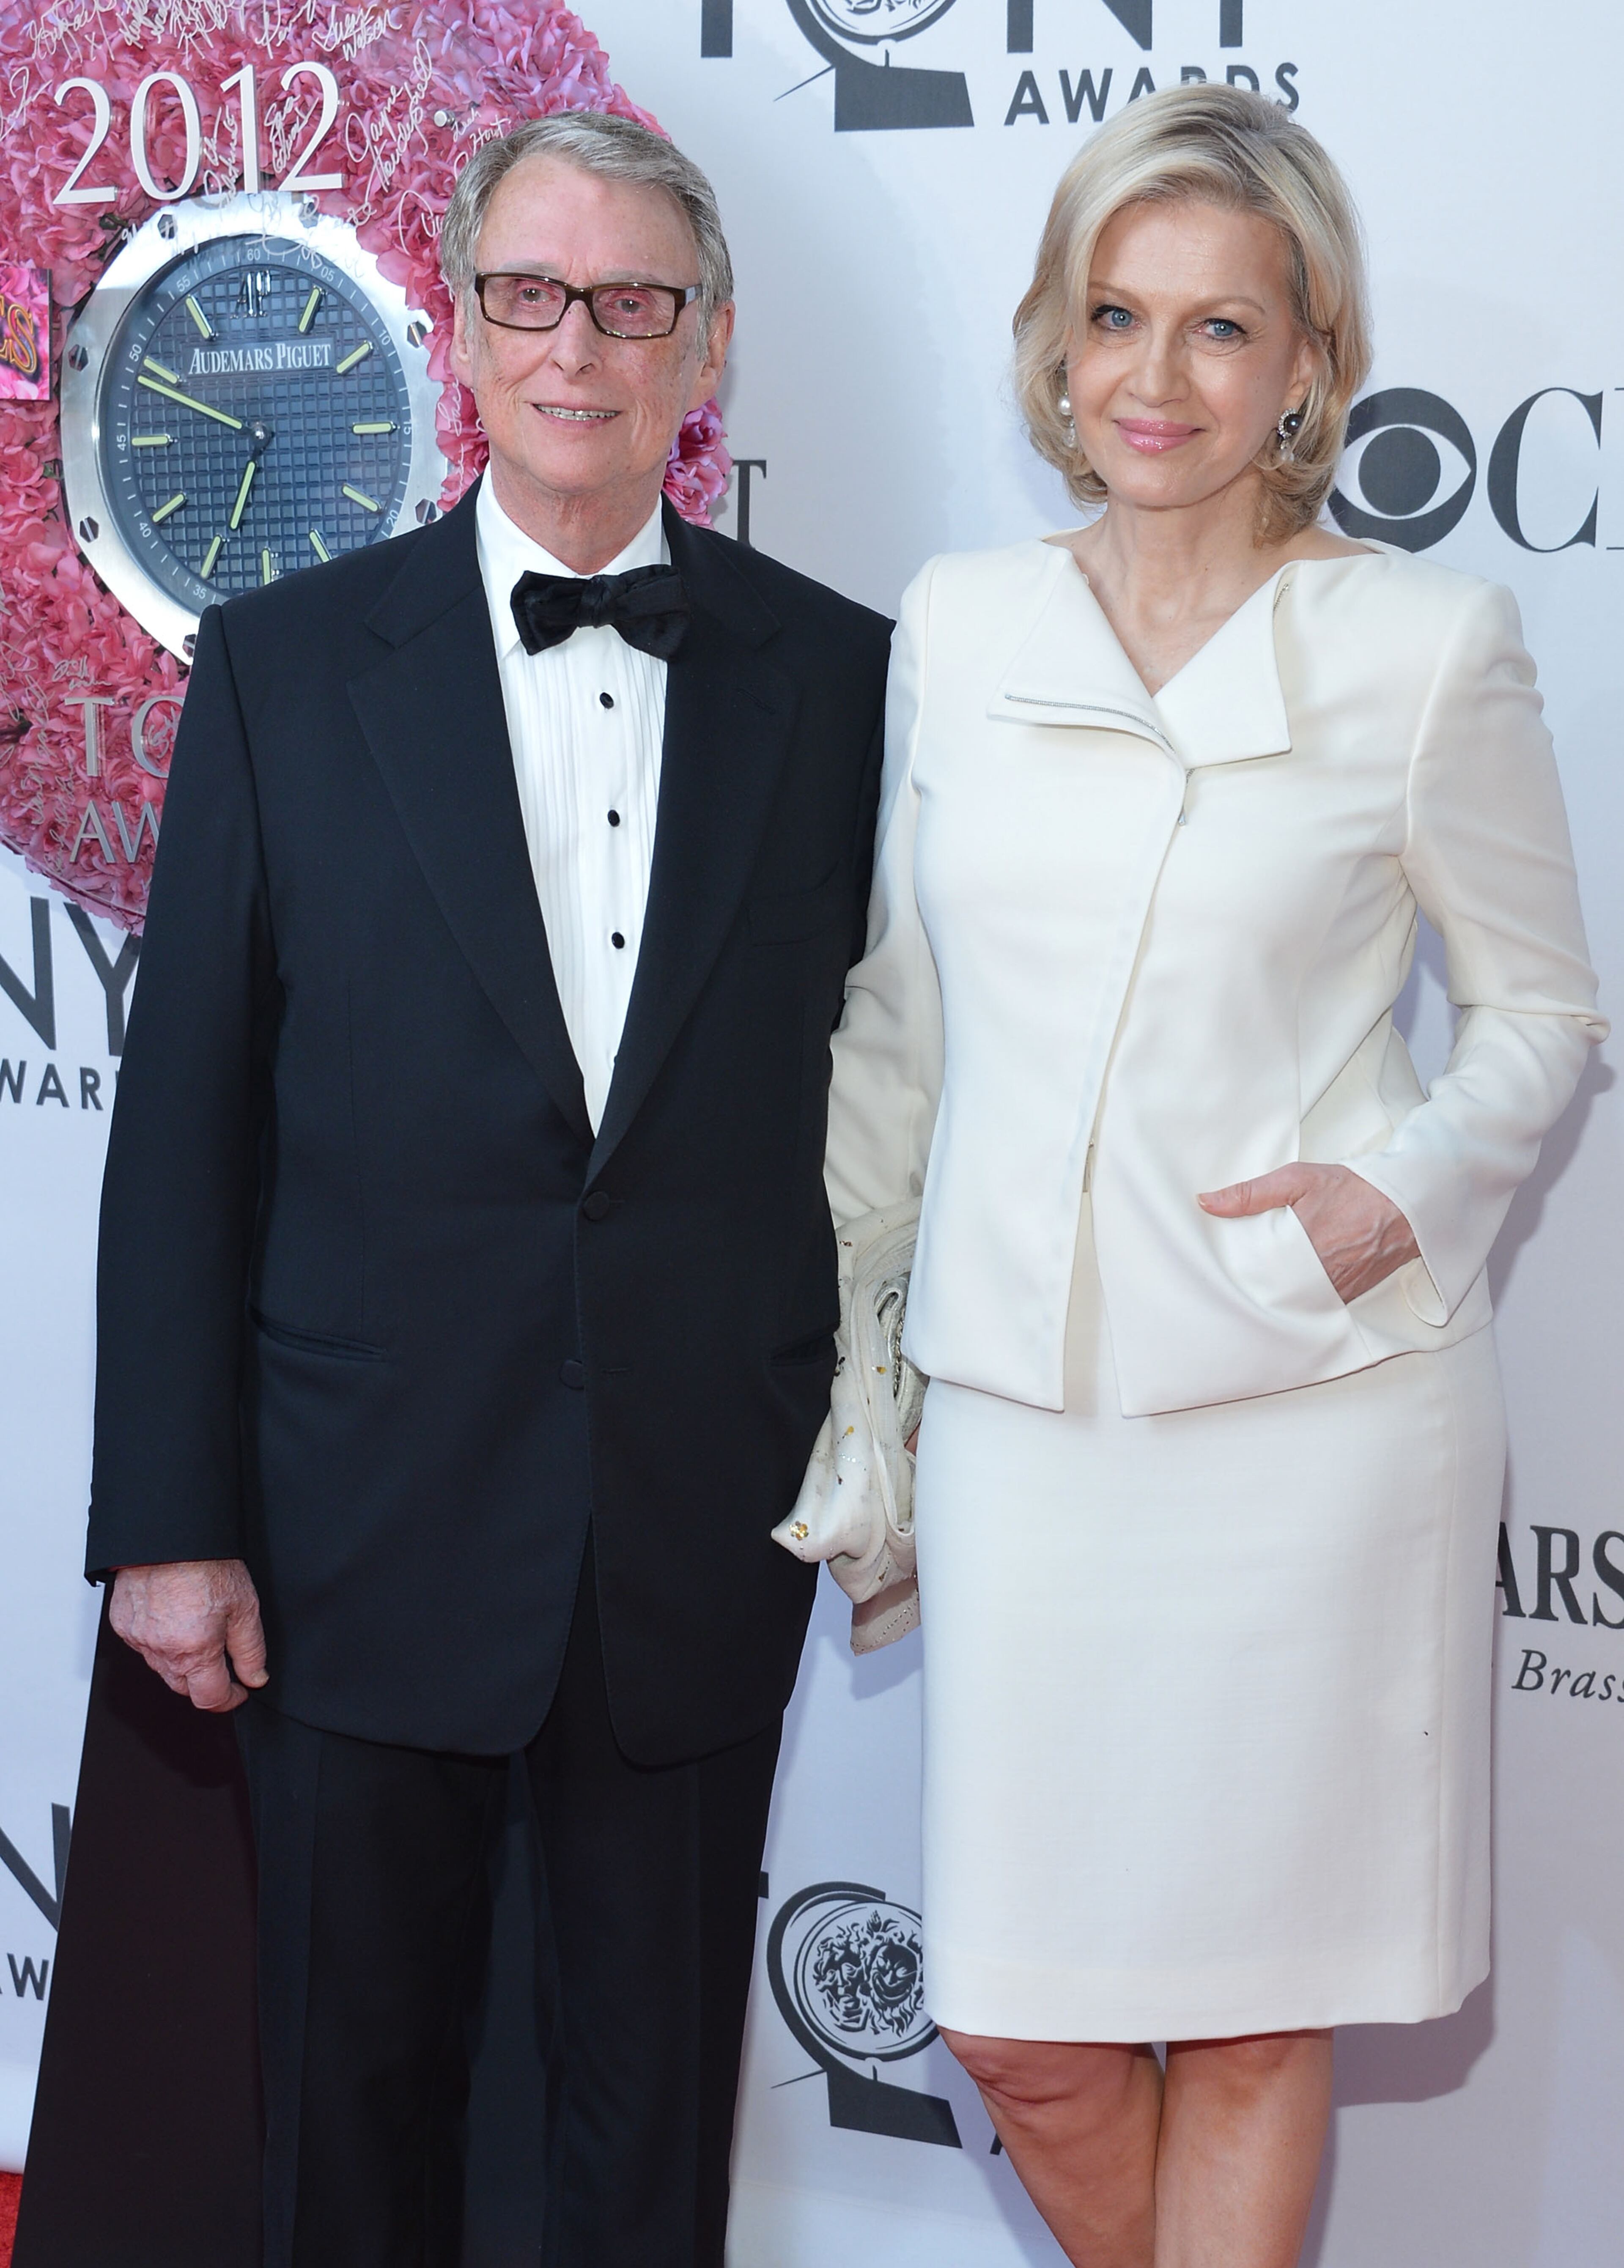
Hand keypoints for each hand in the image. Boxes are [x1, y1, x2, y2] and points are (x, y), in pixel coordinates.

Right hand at [109, 1558, 268, 1712]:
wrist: (169, 1534)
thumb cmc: (207, 1564)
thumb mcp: (245, 1607)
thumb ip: (250, 1649)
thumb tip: (255, 1678)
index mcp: (194, 1651)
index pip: (210, 1698)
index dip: (229, 1699)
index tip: (240, 1690)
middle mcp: (162, 1651)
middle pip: (185, 1687)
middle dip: (206, 1680)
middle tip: (222, 1657)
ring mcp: (138, 1640)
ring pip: (163, 1668)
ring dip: (182, 1662)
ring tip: (198, 1630)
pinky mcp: (123, 1625)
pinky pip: (144, 1646)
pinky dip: (160, 1642)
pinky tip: (173, 1619)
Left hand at [1198, 1162, 1420, 1303]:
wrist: (1405, 1204)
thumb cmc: (1353, 1189)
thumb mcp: (1297, 1180)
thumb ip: (1250, 1193)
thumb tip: (1206, 1202)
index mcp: (1298, 1250)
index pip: (1252, 1273)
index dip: (1233, 1273)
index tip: (1216, 1270)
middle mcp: (1316, 1277)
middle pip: (1269, 1293)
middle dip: (1251, 1287)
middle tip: (1228, 1283)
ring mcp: (1334, 1290)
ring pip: (1292, 1302)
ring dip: (1275, 1295)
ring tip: (1255, 1287)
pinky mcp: (1348, 1295)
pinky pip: (1316, 1305)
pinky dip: (1301, 1298)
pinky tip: (1288, 1290)